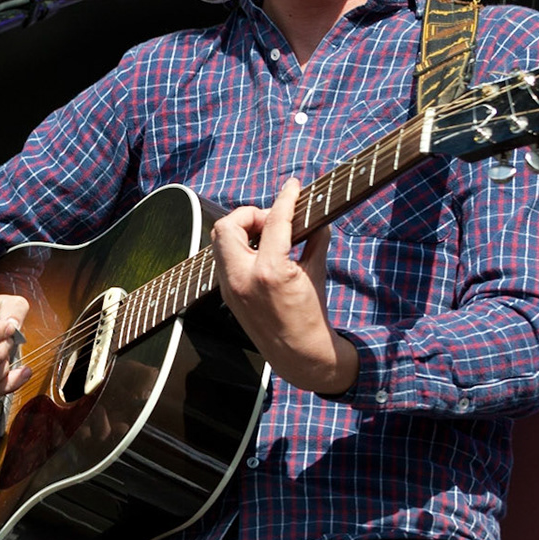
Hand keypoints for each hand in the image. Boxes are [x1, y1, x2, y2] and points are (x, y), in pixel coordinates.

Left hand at [212, 178, 357, 394]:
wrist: (299, 354)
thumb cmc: (312, 314)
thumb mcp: (317, 274)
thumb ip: (316, 241)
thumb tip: (318, 218)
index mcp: (270, 272)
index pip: (275, 222)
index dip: (285, 199)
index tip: (293, 185)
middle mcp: (243, 278)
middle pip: (228, 226)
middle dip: (249, 215)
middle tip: (272, 221)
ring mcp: (230, 288)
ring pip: (221, 241)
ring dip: (242, 231)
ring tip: (268, 237)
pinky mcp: (227, 294)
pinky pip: (224, 259)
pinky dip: (240, 249)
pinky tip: (261, 253)